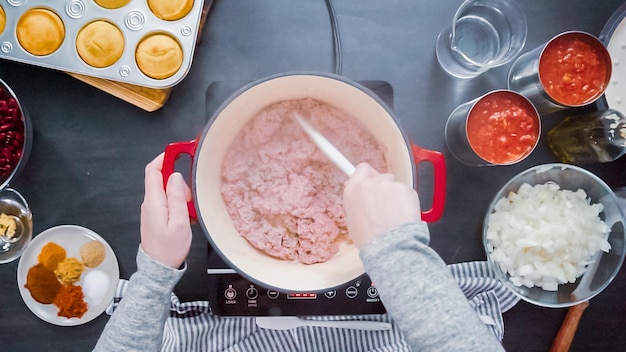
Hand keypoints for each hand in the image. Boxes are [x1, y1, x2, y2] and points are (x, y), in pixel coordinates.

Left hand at [140, 153, 192, 268]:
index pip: (153, 170)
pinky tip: (186, 217)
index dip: (164, 157)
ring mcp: (152, 209)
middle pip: (162, 179)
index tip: (179, 151)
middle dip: (179, 181)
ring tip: (189, 212)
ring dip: (180, 195)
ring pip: (167, 191)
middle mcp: (149, 202)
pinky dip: (179, 204)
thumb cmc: (170, 248)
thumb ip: (177, 197)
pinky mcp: (156, 216)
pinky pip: (168, 202)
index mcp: (153, 201)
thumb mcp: (179, 222)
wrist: (159, 269)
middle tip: (190, 198)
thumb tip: (175, 176)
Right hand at [343, 163, 421, 247]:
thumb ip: (357, 201)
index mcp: (353, 190)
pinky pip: (407, 192)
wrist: (390, 246)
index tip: (371, 178)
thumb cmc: (371, 240)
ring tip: (394, 215)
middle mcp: (369, 183)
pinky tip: (403, 215)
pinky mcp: (405, 188)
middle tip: (385, 205)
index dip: (368, 175)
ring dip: (396, 195)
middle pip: (380, 176)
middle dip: (383, 187)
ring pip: (394, 184)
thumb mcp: (352, 220)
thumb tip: (362, 195)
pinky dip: (407, 201)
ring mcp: (388, 184)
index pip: (361, 169)